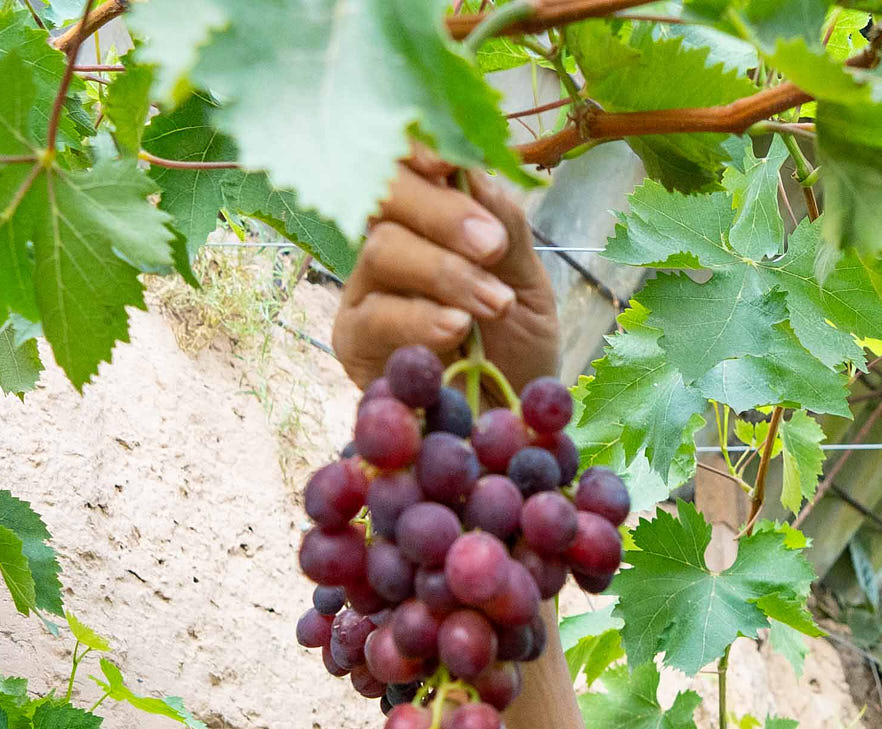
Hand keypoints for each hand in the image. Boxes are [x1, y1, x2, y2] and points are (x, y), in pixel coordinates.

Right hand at [331, 150, 559, 399]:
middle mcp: (391, 242)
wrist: (509, 427)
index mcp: (431, 217)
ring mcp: (367, 289)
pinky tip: (456, 328)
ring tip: (492, 306)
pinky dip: (419, 317)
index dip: (417, 148)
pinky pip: (376, 314)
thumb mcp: (527, 285)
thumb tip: (473, 167)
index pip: (408, 160)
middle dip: (442, 213)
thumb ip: (504, 226)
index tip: (450, 161)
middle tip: (492, 246)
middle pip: (387, 194)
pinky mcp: (354, 339)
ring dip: (446, 273)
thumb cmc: (517, 351)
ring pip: (383, 249)